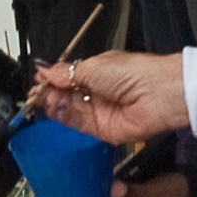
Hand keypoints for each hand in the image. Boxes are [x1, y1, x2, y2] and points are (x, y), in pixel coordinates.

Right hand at [30, 52, 189, 140]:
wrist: (159, 94)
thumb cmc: (135, 73)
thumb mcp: (93, 66)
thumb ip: (66, 72)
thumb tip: (44, 68)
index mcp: (97, 72)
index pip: (67, 78)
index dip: (51, 79)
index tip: (37, 80)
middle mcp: (97, 92)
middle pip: (65, 96)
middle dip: (50, 94)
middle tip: (40, 92)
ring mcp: (99, 111)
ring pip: (69, 111)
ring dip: (55, 105)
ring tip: (46, 100)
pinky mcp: (102, 130)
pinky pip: (78, 125)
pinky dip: (65, 117)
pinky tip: (55, 109)